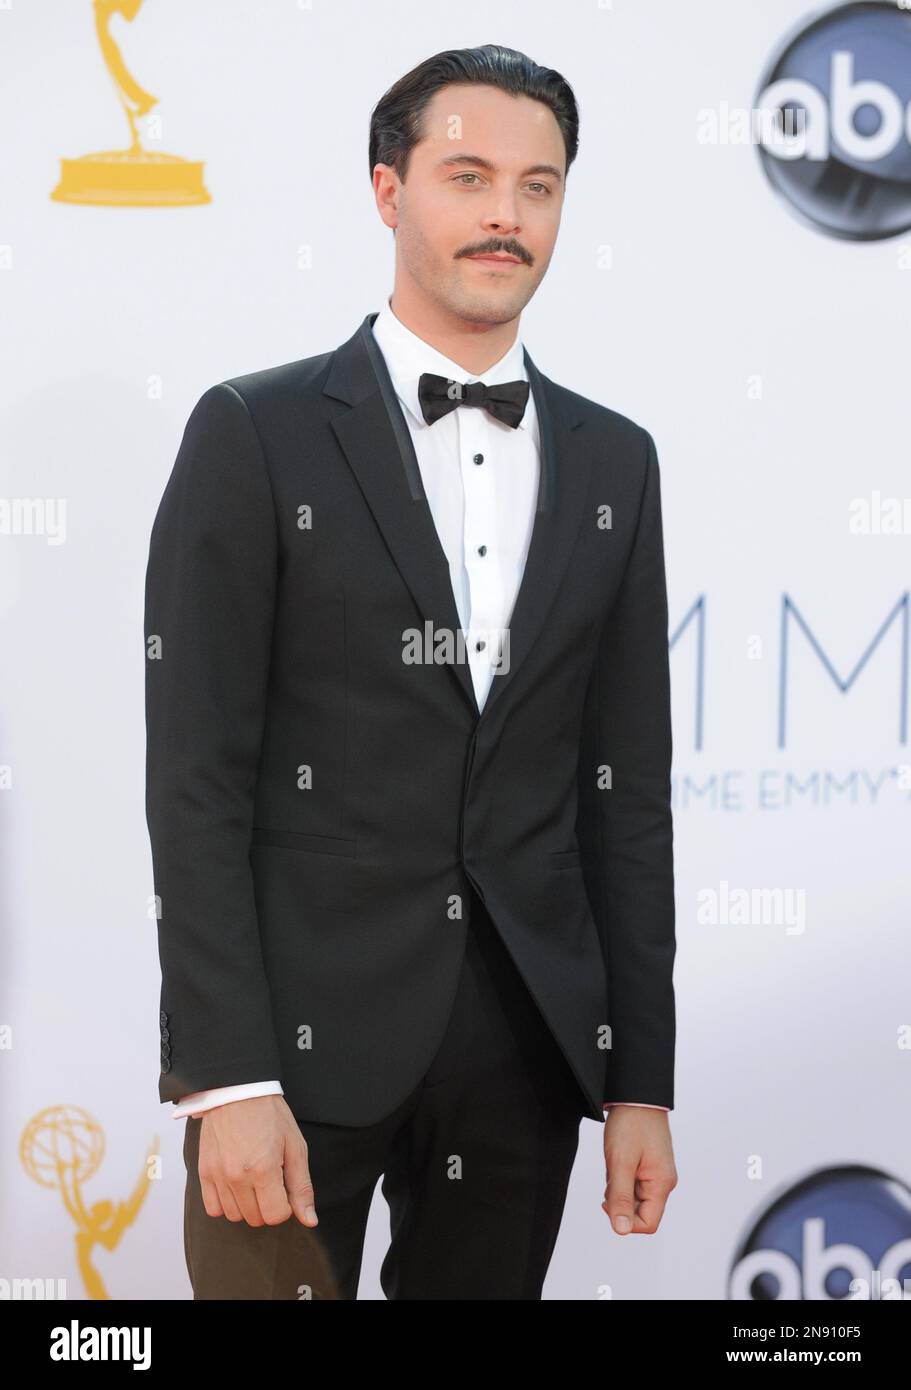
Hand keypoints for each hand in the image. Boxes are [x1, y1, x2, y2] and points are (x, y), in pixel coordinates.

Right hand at [196, 1094, 316, 1228]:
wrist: (238, 1090)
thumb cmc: (269, 1114)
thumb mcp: (295, 1146)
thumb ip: (302, 1186)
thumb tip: (310, 1220)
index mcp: (263, 1170)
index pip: (276, 1216)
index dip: (286, 1205)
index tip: (285, 1186)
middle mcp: (237, 1177)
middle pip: (256, 1219)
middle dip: (268, 1205)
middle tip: (271, 1179)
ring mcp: (217, 1176)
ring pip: (235, 1216)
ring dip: (247, 1205)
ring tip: (253, 1179)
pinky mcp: (203, 1172)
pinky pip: (213, 1208)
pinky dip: (226, 1203)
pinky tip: (236, 1184)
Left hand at [602, 1107, 676, 1233]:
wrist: (636, 1095)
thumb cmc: (631, 1124)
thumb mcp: (620, 1163)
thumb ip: (620, 1198)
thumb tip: (621, 1230)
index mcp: (662, 1184)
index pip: (647, 1224)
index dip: (626, 1220)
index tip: (609, 1199)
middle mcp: (663, 1182)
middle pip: (640, 1211)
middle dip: (620, 1199)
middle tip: (612, 1173)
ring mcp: (657, 1173)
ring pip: (634, 1197)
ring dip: (619, 1185)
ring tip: (615, 1161)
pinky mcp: (650, 1165)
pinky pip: (633, 1183)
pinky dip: (621, 1176)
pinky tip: (618, 1157)